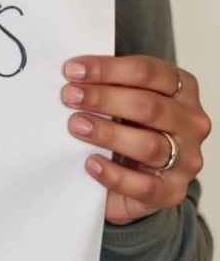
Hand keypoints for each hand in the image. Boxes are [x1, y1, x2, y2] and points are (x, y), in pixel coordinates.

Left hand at [60, 55, 210, 224]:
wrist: (137, 182)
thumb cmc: (131, 129)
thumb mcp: (127, 100)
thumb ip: (110, 85)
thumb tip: (74, 75)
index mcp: (182, 89)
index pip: (148, 72)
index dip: (108, 69)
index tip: (74, 70)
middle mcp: (190, 122)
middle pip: (149, 106)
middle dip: (104, 98)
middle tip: (70, 96)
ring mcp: (185, 159)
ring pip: (149, 145)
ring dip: (108, 133)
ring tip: (77, 126)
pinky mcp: (172, 192)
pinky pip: (143, 185)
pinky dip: (114, 174)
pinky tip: (91, 163)